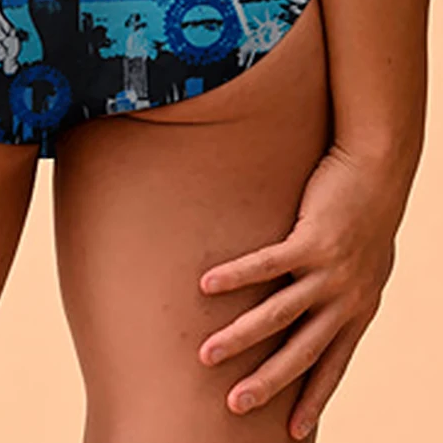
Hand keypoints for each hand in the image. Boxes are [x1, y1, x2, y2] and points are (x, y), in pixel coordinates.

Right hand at [197, 143, 401, 439]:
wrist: (378, 170)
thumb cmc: (369, 211)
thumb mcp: (367, 263)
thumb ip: (346, 290)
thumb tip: (324, 305)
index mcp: (359, 309)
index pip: (333, 364)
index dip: (314, 398)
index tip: (294, 433)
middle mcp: (346, 298)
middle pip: (302, 351)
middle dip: (268, 382)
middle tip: (235, 404)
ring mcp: (329, 272)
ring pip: (279, 314)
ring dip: (241, 337)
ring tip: (207, 354)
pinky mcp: (312, 240)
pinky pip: (267, 265)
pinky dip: (236, 276)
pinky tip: (207, 285)